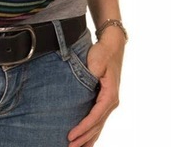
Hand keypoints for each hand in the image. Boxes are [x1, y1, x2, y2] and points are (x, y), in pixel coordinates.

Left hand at [67, 29, 124, 146]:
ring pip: (99, 126)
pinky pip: (99, 120)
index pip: (95, 116)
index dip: (83, 128)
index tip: (71, 136)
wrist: (112, 45)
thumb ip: (92, 75)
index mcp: (110, 95)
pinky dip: (93, 131)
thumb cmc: (103, 52)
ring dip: (88, 138)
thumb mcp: (97, 61)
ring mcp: (109, 102)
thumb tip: (85, 88)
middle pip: (97, 125)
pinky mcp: (105, 100)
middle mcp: (111, 102)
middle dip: (83, 138)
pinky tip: (87, 141)